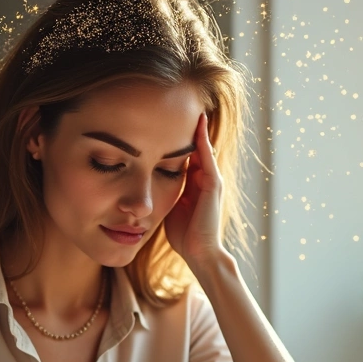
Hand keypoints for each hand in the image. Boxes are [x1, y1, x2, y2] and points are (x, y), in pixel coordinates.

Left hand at [164, 112, 226, 269]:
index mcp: (195, 185)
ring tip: (195, 110)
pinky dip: (203, 142)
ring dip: (200, 130)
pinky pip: (208, 158)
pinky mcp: (214, 185)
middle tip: (185, 108)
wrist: (199, 253)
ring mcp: (212, 181)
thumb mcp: (171, 208)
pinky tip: (198, 127)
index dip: (179, 141)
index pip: (188, 157)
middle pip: (198, 149)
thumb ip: (166, 194)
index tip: (169, 124)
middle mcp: (206, 180)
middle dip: (191, 131)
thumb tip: (148, 187)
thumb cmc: (184, 236)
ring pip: (205, 149)